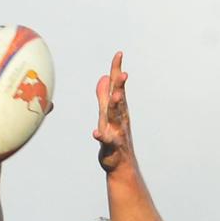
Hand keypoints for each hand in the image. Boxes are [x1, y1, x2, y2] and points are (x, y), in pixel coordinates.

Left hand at [92, 51, 133, 173]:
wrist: (121, 166)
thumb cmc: (114, 139)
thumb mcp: (107, 115)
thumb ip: (104, 96)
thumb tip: (104, 77)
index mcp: (118, 110)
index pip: (118, 87)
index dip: (117, 70)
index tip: (119, 54)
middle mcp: (119, 119)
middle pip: (119, 99)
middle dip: (121, 86)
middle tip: (123, 73)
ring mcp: (116, 133)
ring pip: (115, 118)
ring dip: (115, 107)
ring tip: (115, 96)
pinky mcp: (110, 148)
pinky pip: (106, 142)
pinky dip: (102, 137)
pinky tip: (96, 133)